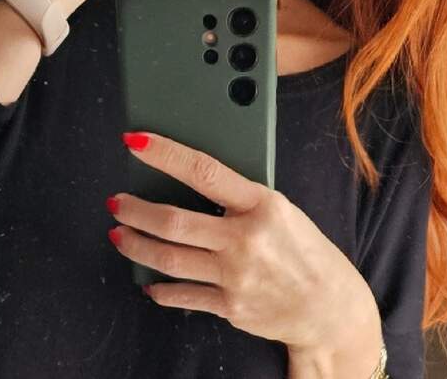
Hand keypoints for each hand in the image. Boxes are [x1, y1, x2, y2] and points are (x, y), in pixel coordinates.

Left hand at [109, 130, 381, 352]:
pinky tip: (148, 280)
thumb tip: (189, 177)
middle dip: (135, 210)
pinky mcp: (230, 306)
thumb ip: (240, 197)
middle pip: (174, 221)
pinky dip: (158, 288)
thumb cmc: (303, 249)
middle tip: (116, 202)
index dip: (165, 154)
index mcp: (262, 204)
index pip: (204, 171)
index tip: (135, 141)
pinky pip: (181, 294)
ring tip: (120, 234)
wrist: (330, 307)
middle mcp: (247, 239)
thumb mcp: (280, 209)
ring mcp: (236, 275)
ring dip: (135, 245)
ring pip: (168, 258)